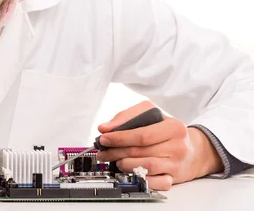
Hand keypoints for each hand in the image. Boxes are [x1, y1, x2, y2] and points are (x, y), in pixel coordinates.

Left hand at [96, 101, 222, 190]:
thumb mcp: (151, 113)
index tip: (104, 138)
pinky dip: (140, 179)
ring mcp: (177, 164)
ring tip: (115, 161)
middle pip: (140, 152)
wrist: (193, 149)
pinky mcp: (174, 178)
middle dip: (116, 152)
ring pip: (145, 167)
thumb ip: (127, 116)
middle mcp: (178, 146)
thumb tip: (105, 127)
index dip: (120, 138)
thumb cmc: (167, 130)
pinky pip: (155, 183)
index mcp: (174, 127)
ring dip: (124, 165)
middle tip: (103, 152)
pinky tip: (130, 173)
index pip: (142, 135)